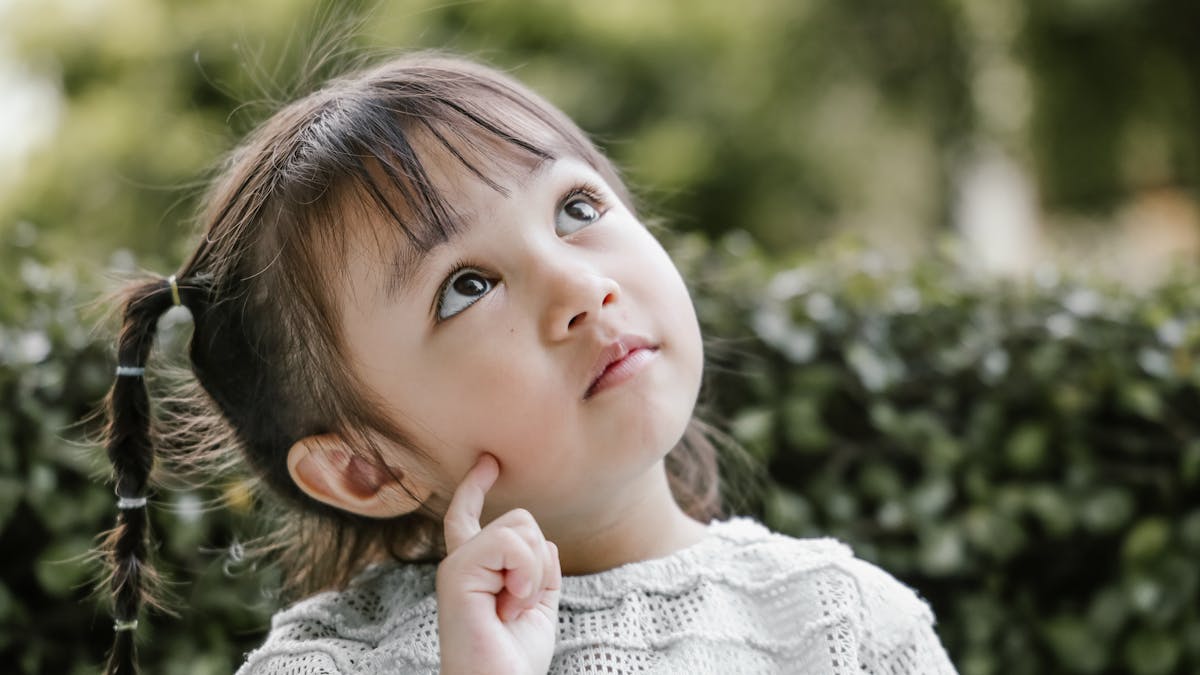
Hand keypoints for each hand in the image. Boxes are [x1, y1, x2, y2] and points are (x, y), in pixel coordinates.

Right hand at [436, 454, 561, 674]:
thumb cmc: (514, 661)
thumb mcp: (538, 606)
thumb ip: (539, 569)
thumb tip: (541, 540)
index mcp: (475, 570)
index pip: (468, 516)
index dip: (475, 486)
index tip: (489, 462)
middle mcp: (460, 563)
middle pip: (520, 519)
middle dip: (540, 560)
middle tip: (522, 604)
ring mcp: (455, 566)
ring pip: (519, 527)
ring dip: (534, 572)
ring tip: (515, 607)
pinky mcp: (457, 573)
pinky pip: (510, 543)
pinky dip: (526, 574)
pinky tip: (512, 605)